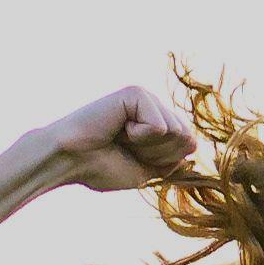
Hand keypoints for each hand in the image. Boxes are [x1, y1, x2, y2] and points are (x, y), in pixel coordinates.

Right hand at [36, 82, 195, 192]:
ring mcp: (146, 98)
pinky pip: (159, 126)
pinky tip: (117, 128)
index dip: (165, 162)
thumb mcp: (145, 171)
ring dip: (148, 147)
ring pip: (176, 132)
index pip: (188, 145)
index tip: (133, 158)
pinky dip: (139, 136)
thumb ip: (172, 160)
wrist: (70, 161)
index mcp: (155, 124)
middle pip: (186, 138)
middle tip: (125, 148)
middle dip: (159, 155)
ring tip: (120, 138)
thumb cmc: (100, 167)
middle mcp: (153, 107)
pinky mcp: (136, 93)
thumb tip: (193, 143)